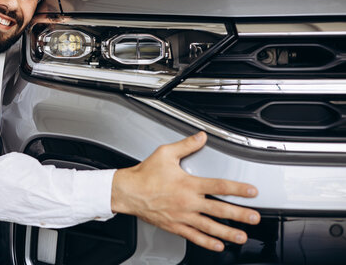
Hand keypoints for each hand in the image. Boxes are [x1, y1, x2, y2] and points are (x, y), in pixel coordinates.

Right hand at [111, 132, 259, 251]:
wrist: (128, 192)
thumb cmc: (145, 174)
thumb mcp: (165, 154)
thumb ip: (186, 145)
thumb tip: (201, 136)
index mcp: (188, 184)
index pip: (219, 186)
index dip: (238, 189)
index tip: (251, 192)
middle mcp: (187, 202)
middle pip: (219, 210)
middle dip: (240, 215)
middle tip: (255, 218)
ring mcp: (182, 216)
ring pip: (210, 227)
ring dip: (228, 233)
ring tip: (242, 237)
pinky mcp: (175, 226)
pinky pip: (194, 237)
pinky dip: (207, 242)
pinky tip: (218, 245)